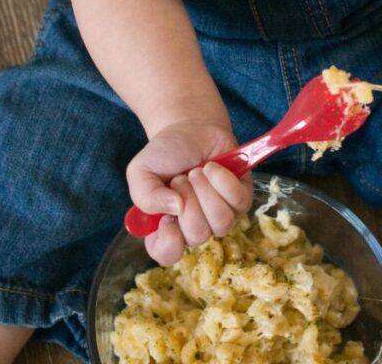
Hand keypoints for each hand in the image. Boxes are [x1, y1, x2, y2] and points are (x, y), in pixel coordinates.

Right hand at [126, 120, 251, 265]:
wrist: (191, 128)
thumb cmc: (165, 153)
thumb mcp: (141, 171)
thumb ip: (146, 196)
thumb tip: (174, 209)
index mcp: (165, 227)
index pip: (167, 254)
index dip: (169, 240)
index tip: (166, 216)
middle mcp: (193, 227)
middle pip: (197, 236)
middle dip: (188, 201)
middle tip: (181, 178)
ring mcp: (219, 216)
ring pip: (221, 223)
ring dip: (206, 191)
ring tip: (196, 172)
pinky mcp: (240, 200)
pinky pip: (238, 203)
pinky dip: (223, 181)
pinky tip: (212, 167)